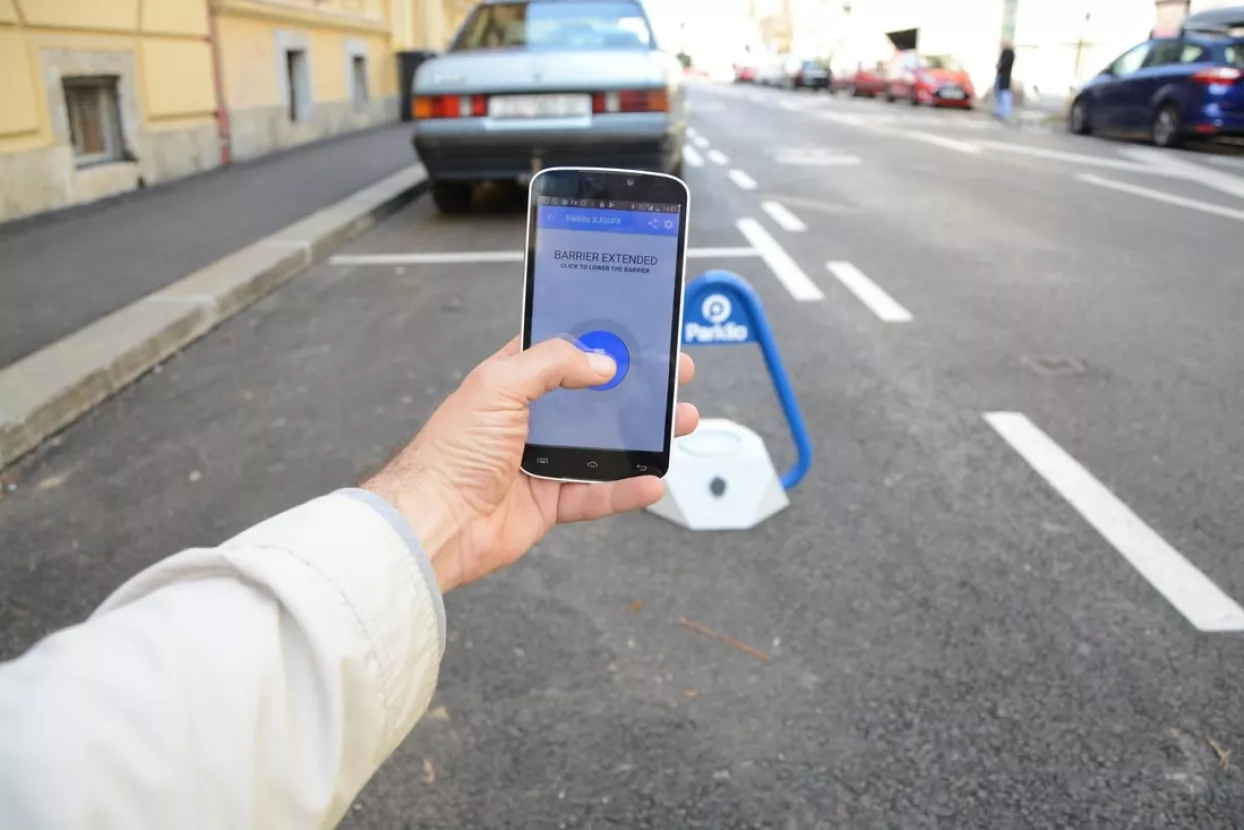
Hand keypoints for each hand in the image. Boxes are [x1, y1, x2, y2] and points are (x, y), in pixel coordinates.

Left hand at [363, 337, 697, 592]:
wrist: (435, 521)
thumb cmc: (450, 452)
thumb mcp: (498, 385)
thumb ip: (552, 364)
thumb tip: (601, 362)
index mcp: (512, 380)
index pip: (564, 351)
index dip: (601, 342)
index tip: (639, 334)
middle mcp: (529, 418)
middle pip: (595, 397)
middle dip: (637, 387)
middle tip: (673, 377)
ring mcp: (542, 460)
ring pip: (606, 445)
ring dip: (643, 435)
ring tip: (680, 423)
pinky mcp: (549, 501)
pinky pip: (598, 493)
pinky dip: (627, 488)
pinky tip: (653, 478)